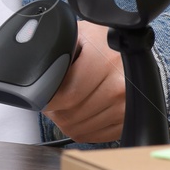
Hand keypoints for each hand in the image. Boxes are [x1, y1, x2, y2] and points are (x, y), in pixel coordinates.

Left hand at [43, 20, 125, 142]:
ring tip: (67, 102)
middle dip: (54, 110)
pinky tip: (81, 110)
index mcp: (105, 62)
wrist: (135, 51)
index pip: (66, 95)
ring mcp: (126, 108)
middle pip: (70, 116)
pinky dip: (82, 127)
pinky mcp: (127, 122)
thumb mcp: (81, 33)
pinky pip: (94, 136)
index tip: (40, 95)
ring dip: (66, 120)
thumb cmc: (106, 41)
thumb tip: (33, 61)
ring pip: (79, 129)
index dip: (47, 98)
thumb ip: (58, 47)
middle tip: (51, 97)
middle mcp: (119, 88)